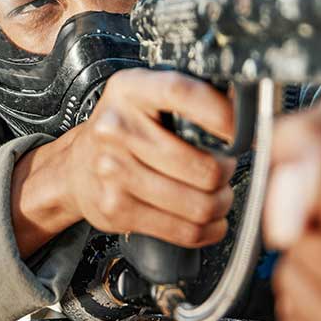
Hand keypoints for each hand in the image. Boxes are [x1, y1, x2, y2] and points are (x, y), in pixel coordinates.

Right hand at [58, 69, 235, 247]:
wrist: (75, 167)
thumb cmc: (124, 129)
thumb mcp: (145, 95)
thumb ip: (188, 95)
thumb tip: (244, 104)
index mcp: (129, 90)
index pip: (182, 94)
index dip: (223, 115)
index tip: (245, 131)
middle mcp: (117, 128)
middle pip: (203, 165)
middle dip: (229, 172)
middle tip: (228, 168)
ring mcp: (114, 172)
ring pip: (199, 203)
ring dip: (221, 203)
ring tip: (219, 194)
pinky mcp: (117, 209)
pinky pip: (183, 230)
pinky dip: (208, 229)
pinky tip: (211, 220)